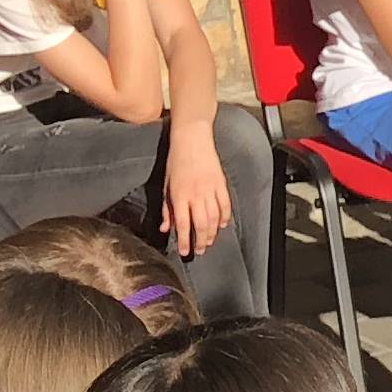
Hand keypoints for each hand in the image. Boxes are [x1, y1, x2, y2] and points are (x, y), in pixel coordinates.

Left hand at [163, 126, 231, 255]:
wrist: (192, 140)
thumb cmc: (176, 160)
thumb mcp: (165, 184)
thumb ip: (166, 208)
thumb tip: (165, 227)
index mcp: (180, 195)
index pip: (182, 223)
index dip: (184, 240)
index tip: (184, 251)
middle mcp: (196, 194)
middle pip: (201, 224)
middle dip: (200, 241)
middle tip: (199, 251)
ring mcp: (210, 189)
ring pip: (214, 218)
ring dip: (212, 233)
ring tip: (209, 241)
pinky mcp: (221, 184)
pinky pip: (225, 205)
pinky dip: (224, 217)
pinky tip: (222, 225)